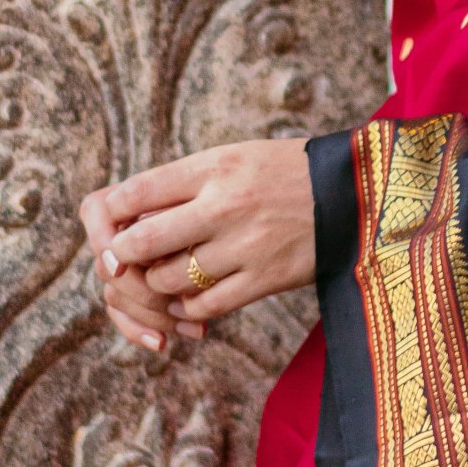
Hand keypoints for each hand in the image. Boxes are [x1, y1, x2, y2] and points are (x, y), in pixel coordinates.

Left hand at [79, 139, 315, 352]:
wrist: (355, 194)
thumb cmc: (287, 172)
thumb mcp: (236, 157)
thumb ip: (188, 182)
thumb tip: (132, 214)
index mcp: (216, 167)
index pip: (137, 192)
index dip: (112, 213)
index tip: (112, 221)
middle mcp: (225, 205)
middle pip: (144, 241)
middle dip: (124, 255)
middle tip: (125, 259)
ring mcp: (245, 245)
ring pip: (170, 279)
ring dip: (158, 284)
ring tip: (166, 276)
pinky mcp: (265, 279)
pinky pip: (205, 306)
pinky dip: (187, 309)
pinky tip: (190, 299)